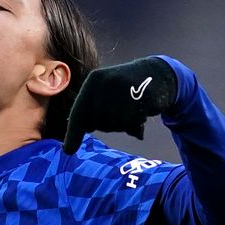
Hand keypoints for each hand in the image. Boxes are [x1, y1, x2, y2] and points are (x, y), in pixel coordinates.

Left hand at [62, 56, 176, 153]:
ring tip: (131, 110)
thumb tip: (69, 146)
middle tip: (120, 113)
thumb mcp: (103, 95)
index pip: (79, 113)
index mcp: (93, 81)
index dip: (74, 133)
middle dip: (108, 125)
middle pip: (99, 122)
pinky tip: (141, 113)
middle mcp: (106, 81)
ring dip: (123, 125)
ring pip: (116, 124)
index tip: (68, 151)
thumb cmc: (123, 90)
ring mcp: (125, 86)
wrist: (156, 73)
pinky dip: (136, 125)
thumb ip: (89, 115)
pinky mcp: (143, 94)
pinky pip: (133, 122)